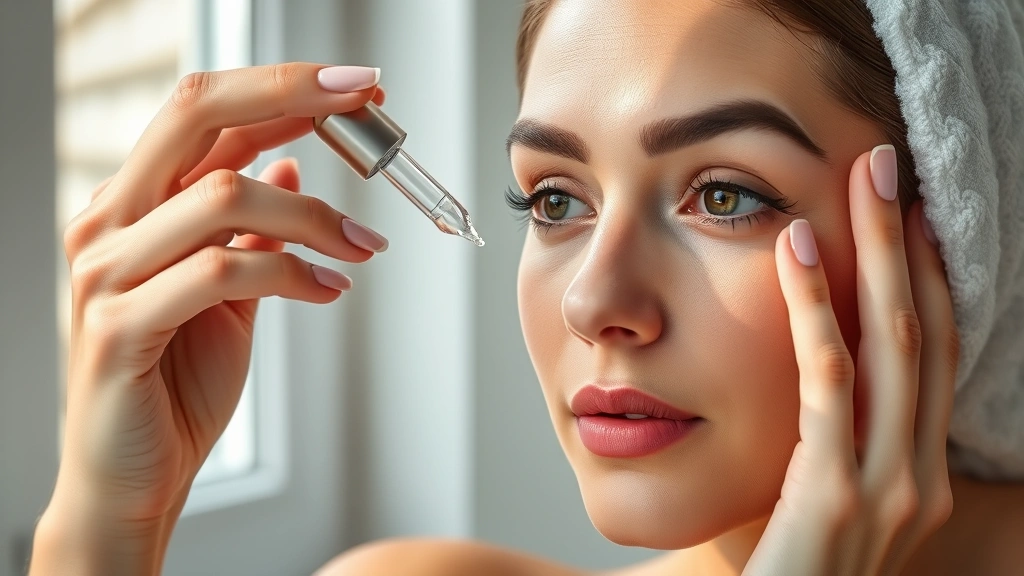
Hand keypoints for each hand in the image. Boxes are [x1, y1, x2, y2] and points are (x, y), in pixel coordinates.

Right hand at [36, 63, 387, 569]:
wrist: (134, 477)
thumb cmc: (175, 385)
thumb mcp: (226, 293)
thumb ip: (249, 229)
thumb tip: (290, 163)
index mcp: (134, 204)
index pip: (206, 114)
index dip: (283, 88)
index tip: (355, 86)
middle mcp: (109, 222)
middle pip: (197, 117)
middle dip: (290, 97)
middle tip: (364, 103)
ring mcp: (106, 271)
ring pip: (222, 196)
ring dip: (312, 214)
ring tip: (362, 245)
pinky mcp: (119, 326)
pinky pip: (220, 273)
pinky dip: (290, 274)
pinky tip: (330, 291)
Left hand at [743, 146, 958, 574]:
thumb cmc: (779, 568)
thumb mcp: (811, 495)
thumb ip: (824, 439)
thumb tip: (813, 369)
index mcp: (916, 470)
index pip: (930, 352)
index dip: (922, 273)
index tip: (904, 208)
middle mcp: (919, 474)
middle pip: (925, 331)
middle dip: (910, 241)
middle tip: (889, 163)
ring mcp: (888, 488)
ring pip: (893, 343)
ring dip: (879, 251)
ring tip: (862, 178)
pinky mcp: (834, 496)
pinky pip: (830, 381)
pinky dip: (816, 308)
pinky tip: (798, 249)